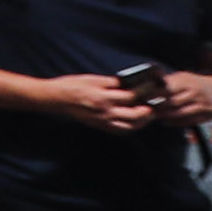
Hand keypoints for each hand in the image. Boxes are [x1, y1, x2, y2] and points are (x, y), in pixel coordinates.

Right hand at [30, 71, 148, 131]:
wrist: (56, 98)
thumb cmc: (72, 85)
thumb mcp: (92, 79)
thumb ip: (112, 83)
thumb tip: (129, 84)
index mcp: (103, 97)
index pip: (130, 96)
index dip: (144, 92)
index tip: (152, 88)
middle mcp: (105, 111)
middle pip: (135, 115)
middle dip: (148, 110)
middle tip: (155, 104)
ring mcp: (102, 121)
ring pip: (130, 126)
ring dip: (142, 121)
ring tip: (148, 114)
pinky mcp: (100, 125)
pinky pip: (120, 130)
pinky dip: (131, 127)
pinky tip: (135, 122)